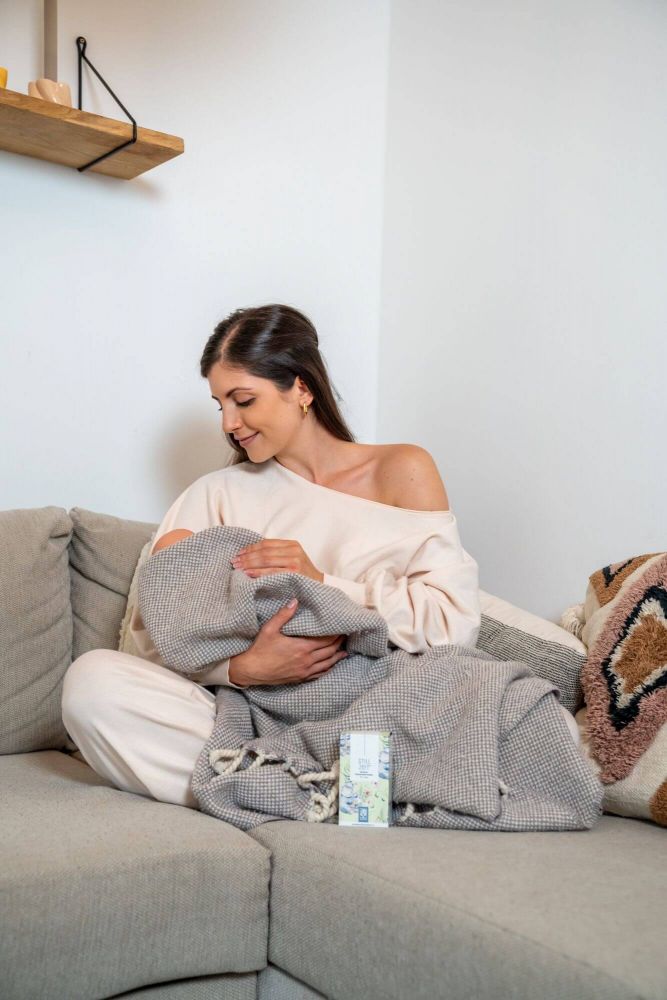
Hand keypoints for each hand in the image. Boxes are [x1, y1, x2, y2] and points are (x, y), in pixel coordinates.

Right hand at [229, 600, 347, 686]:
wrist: (251, 670)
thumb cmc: (260, 649)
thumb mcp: (270, 628)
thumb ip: (284, 615)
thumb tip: (295, 601)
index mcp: (302, 647)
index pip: (326, 640)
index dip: (336, 634)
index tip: (342, 628)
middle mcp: (306, 660)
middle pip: (330, 651)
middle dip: (339, 643)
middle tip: (346, 636)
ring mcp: (304, 671)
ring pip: (327, 664)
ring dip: (337, 656)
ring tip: (344, 650)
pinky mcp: (300, 678)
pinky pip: (319, 674)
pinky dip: (328, 668)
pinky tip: (331, 665)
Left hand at [231, 538, 323, 582]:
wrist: (320, 586)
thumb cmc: (302, 574)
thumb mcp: (291, 558)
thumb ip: (276, 554)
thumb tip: (249, 553)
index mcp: (292, 544)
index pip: (266, 543)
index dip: (250, 548)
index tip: (239, 553)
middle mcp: (294, 550)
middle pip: (264, 551)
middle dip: (247, 556)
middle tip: (234, 561)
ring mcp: (295, 561)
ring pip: (266, 559)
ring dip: (249, 563)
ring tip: (238, 567)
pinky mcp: (294, 572)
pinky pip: (271, 571)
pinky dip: (258, 572)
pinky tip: (248, 574)